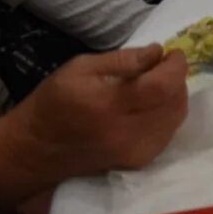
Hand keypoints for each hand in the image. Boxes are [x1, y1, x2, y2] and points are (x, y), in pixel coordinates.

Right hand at [0, 47, 189, 205]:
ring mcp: (135, 151)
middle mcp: (127, 131)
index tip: (172, 54)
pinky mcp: (138, 162)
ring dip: (175, 96)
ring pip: (176, 118)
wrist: (36, 150)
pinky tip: (152, 106)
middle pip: (175, 102)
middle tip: (163, 67)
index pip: (162, 85)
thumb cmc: (54, 102)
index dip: (175, 67)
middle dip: (176, 79)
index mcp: (110, 105)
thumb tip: (157, 52)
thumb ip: (122, 60)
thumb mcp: (80, 68)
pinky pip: (168, 133)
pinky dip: (167, 115)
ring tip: (158, 84)